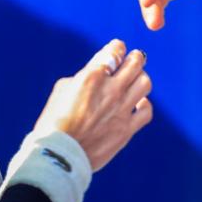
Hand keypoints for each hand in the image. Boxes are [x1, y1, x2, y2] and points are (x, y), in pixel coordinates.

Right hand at [33, 39, 152, 169]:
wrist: (60, 154)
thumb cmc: (54, 120)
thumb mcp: (62, 89)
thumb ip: (84, 77)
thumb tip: (97, 75)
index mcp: (92, 76)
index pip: (115, 51)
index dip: (118, 47)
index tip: (118, 48)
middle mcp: (111, 90)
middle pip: (136, 63)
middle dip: (135, 57)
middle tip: (134, 58)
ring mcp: (121, 110)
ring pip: (145, 83)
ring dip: (141, 77)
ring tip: (136, 80)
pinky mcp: (127, 129)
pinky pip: (146, 111)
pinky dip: (144, 104)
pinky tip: (137, 103)